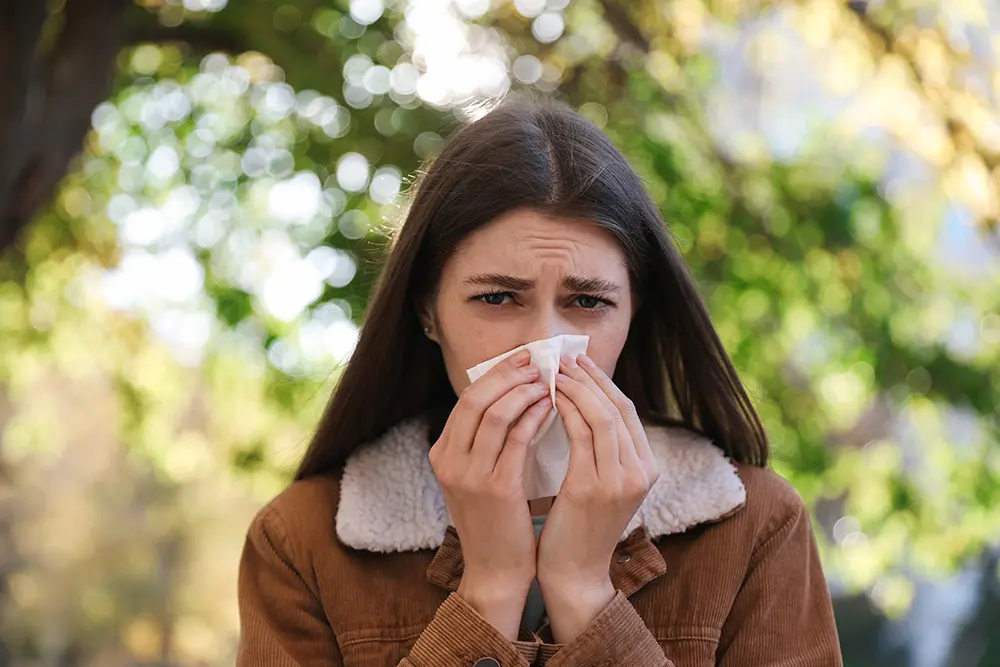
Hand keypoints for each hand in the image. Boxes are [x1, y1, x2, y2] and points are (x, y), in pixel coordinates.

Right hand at [428, 349, 552, 639]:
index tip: (522, 359)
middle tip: (537, 361)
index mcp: (442, 454)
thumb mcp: (477, 476)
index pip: (466, 400)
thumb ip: (485, 441)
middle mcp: (448, 461)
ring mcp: (468, 475)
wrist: (496, 571)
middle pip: (475, 399)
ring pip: (495, 414)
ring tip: (549, 380)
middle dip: (509, 374)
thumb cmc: (497, 521)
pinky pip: (516, 440)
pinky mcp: (495, 489)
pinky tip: (552, 407)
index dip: (496, 374)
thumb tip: (512, 394)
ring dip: (525, 391)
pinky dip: (534, 417)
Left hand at [536, 353, 659, 642]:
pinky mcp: (593, 488)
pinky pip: (580, 435)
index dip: (602, 382)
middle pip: (617, 407)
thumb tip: (580, 403)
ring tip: (551, 372)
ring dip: (574, 388)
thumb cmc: (578, 528)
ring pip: (600, 415)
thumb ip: (599, 449)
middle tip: (562, 358)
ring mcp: (620, 480)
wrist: (573, 575)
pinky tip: (547, 399)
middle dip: (588, 378)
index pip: (626, 410)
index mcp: (646, 468)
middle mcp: (641, 471)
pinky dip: (564, 411)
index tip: (577, 362)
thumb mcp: (600, 483)